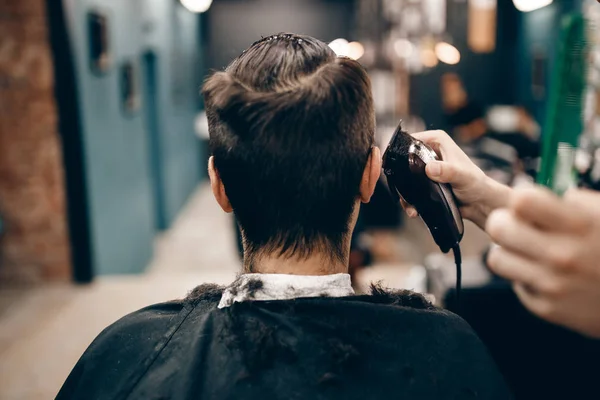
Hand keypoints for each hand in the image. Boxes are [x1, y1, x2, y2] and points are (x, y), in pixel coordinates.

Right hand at [401, 130, 510, 228]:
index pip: (411, 139)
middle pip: (404, 159)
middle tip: (397, 190)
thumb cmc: (476, 184)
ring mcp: (425, 168)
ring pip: (404, 176)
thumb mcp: (462, 175)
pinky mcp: (424, 183)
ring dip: (403, 192)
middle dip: (398, 175)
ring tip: (409, 206)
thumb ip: (448, 171)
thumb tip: (430, 168)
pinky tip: (413, 210)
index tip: (391, 164)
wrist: (479, 203)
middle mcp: (429, 152)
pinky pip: (410, 189)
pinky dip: (409, 200)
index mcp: (437, 141)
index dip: (399, 149)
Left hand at [486, 187, 599, 337]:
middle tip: (518, 225)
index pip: (522, 201)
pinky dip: (527, 278)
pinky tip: (547, 275)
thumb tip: (540, 198)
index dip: (523, 199)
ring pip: (497, 259)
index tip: (529, 205)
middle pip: (498, 227)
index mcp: (582, 226)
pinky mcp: (548, 309)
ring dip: (509, 251)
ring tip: (526, 250)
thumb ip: (576, 204)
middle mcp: (562, 256)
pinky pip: (516, 285)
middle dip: (506, 222)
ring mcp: (553, 286)